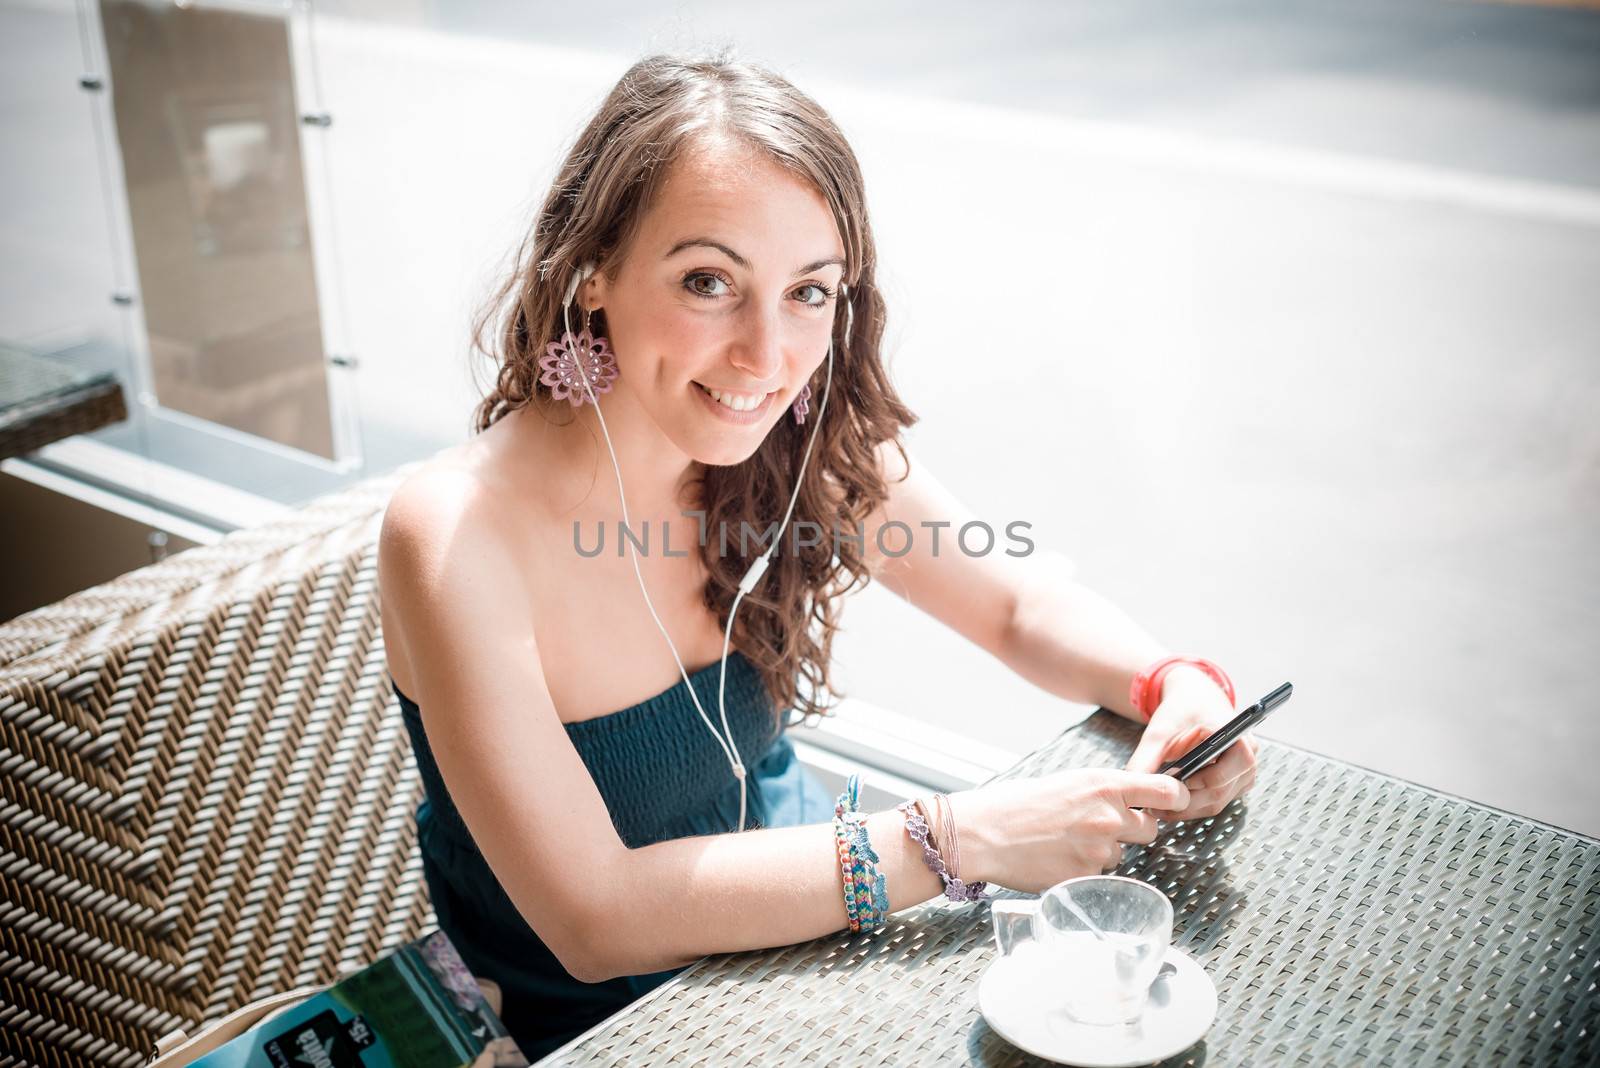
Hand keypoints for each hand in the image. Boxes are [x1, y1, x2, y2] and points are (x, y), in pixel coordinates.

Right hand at [951, 768, 1188, 893]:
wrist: (983, 833)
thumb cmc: (1018, 805)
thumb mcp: (1069, 782)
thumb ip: (1106, 791)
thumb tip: (1135, 801)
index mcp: (1105, 784)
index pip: (1169, 791)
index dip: (1175, 799)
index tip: (1172, 804)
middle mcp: (1109, 816)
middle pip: (1151, 828)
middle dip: (1133, 830)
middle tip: (1098, 827)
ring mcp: (1099, 850)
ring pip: (1123, 854)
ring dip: (1105, 852)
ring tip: (1067, 843)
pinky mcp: (1087, 878)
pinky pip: (1101, 876)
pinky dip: (1085, 871)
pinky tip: (1059, 860)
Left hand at [1124, 667, 1257, 821]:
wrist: (1194, 700)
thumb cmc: (1180, 712)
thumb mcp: (1159, 733)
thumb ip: (1145, 760)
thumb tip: (1131, 788)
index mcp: (1236, 738)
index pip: (1222, 774)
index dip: (1195, 786)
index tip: (1168, 790)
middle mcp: (1248, 757)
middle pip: (1219, 793)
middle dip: (1186, 802)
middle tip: (1155, 806)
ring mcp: (1245, 772)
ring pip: (1218, 802)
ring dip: (1188, 808)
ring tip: (1159, 806)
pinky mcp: (1236, 783)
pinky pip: (1216, 801)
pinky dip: (1194, 805)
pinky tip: (1171, 802)